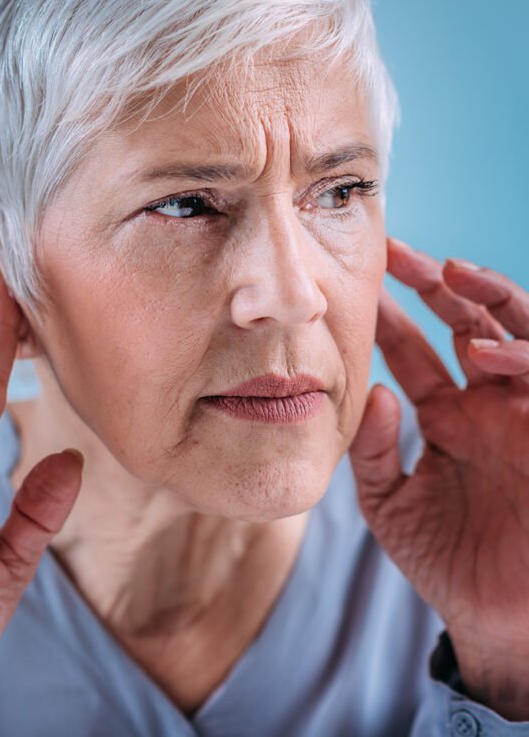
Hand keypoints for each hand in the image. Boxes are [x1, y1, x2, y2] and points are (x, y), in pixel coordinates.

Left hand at [349, 237, 528, 719]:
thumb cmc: (446, 561)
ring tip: (450, 274)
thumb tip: (371, 393)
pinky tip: (485, 353)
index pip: (415, 351)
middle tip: (396, 251)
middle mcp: (488, 405)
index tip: (359, 282)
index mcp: (447, 416)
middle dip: (435, 284)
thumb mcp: (390, 503)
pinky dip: (523, 357)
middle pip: (467, 324)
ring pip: (518, 334)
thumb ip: (371, 451)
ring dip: (488, 299)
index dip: (390, 316)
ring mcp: (525, 414)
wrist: (497, 620)